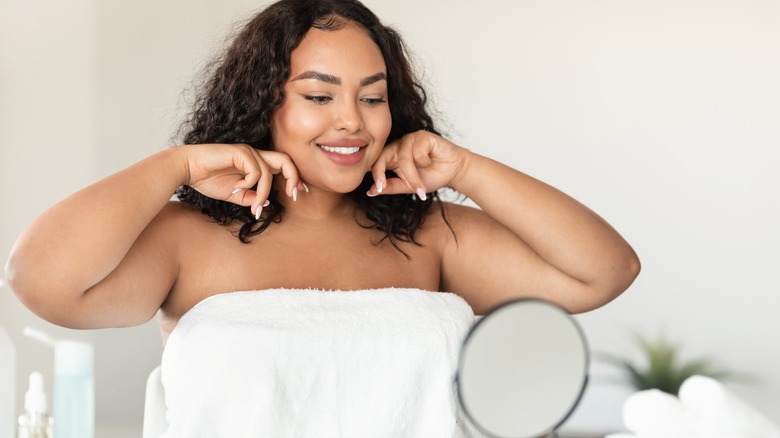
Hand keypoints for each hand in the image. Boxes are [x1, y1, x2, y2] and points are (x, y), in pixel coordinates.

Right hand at [182, 143, 303, 217]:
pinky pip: (255, 171)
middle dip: (294, 177)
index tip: (300, 193)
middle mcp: (254, 155)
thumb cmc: (207, 180)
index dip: (295, 178)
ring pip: (267, 173)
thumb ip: (251, 198)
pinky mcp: (239, 152)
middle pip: (286, 160)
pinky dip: (249, 184)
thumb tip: (267, 204)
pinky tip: (235, 189)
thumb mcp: (234, 195)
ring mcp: (247, 152)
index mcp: (255, 163)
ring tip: (253, 207)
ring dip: (263, 194)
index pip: (283, 166)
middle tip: (295, 195)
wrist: (186, 169)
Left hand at [368, 131, 469, 197]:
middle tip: (383, 187)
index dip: (374, 174)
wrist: (453, 171)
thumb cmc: (431, 176)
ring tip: (421, 187)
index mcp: (391, 157)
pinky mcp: (422, 135)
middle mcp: (398, 146)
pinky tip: (431, 161)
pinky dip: (425, 162)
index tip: (377, 189)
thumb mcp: (408, 186)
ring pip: (403, 159)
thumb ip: (391, 187)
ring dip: (413, 177)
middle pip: (383, 157)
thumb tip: (371, 191)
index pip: (375, 162)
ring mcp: (410, 139)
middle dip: (383, 174)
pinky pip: (417, 152)